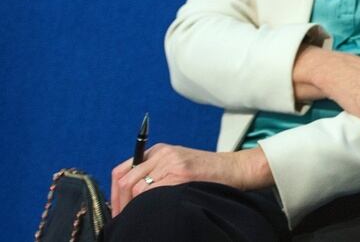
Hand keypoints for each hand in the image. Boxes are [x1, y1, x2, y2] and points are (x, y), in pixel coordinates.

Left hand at [110, 145, 269, 215]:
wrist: (235, 169)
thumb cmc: (208, 172)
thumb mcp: (178, 164)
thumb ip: (156, 173)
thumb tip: (130, 197)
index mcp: (158, 151)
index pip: (123, 170)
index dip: (114, 194)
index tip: (116, 209)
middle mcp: (162, 154)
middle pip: (125, 180)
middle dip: (119, 203)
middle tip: (121, 219)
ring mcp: (171, 163)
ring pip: (136, 188)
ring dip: (131, 206)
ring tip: (134, 219)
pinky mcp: (180, 174)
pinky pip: (152, 192)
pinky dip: (145, 205)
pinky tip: (149, 212)